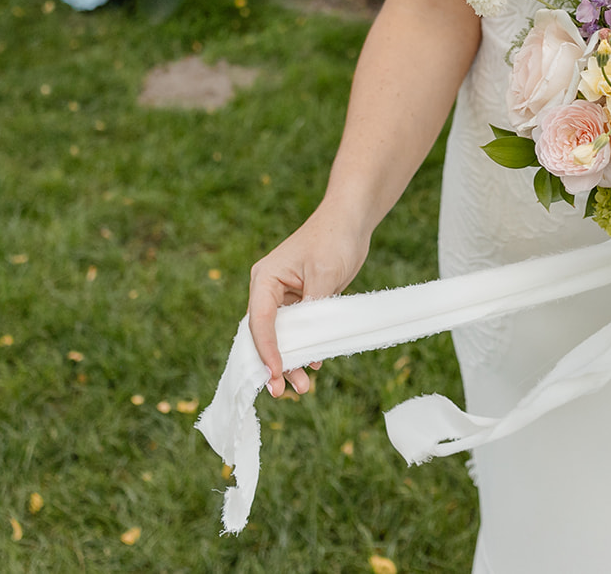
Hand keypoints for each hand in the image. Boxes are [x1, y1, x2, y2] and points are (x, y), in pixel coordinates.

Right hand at [247, 209, 370, 398]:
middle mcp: (268, 290)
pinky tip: (314, 363)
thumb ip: (313, 306)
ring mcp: (284, 296)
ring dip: (291, 359)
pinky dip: (304, 346)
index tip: (274, 374)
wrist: (350, 220)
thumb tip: (307, 342)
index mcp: (265, 280)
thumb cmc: (335, 239)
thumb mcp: (326, 273)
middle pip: (266, 334)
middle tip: (283, 391)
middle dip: (274, 363)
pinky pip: (298, 329)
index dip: (266, 350)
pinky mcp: (301, 300)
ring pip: (282, 335)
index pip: (259, 322)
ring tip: (304, 386)